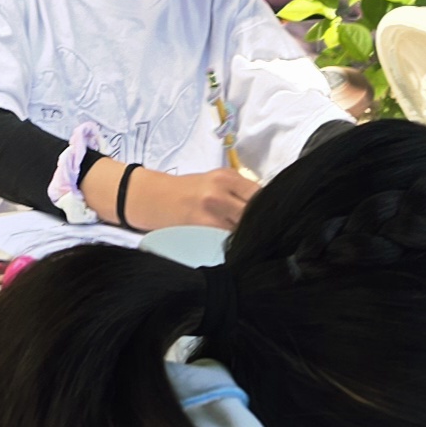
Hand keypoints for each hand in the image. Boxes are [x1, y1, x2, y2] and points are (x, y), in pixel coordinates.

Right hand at [85, 160, 258, 233]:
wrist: (151, 197)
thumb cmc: (187, 191)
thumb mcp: (215, 182)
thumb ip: (241, 193)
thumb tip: (270, 210)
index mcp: (227, 177)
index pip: (262, 195)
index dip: (271, 211)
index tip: (274, 220)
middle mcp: (220, 192)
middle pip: (255, 214)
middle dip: (263, 226)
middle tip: (267, 236)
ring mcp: (210, 212)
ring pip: (243, 230)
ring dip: (250, 239)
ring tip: (252, 244)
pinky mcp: (200, 230)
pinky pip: (227, 241)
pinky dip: (234, 246)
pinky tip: (235, 249)